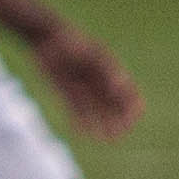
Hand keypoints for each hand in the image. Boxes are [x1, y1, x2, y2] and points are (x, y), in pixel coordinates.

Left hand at [29, 23, 142, 138]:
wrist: (45, 38)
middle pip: (113, 105)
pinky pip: (74, 110)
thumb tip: (119, 84)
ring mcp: (82, 87)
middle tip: (120, 133)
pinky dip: (78, 121)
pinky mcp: (66, 92)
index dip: (132, 105)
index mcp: (109, 68)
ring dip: (100, 124)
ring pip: (95, 110)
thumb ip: (101, 67)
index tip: (134, 114)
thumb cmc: (67, 41)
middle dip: (118, 120)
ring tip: (105, 139)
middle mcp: (97, 80)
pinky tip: (81, 133)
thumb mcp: (84, 51)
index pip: (128, 91)